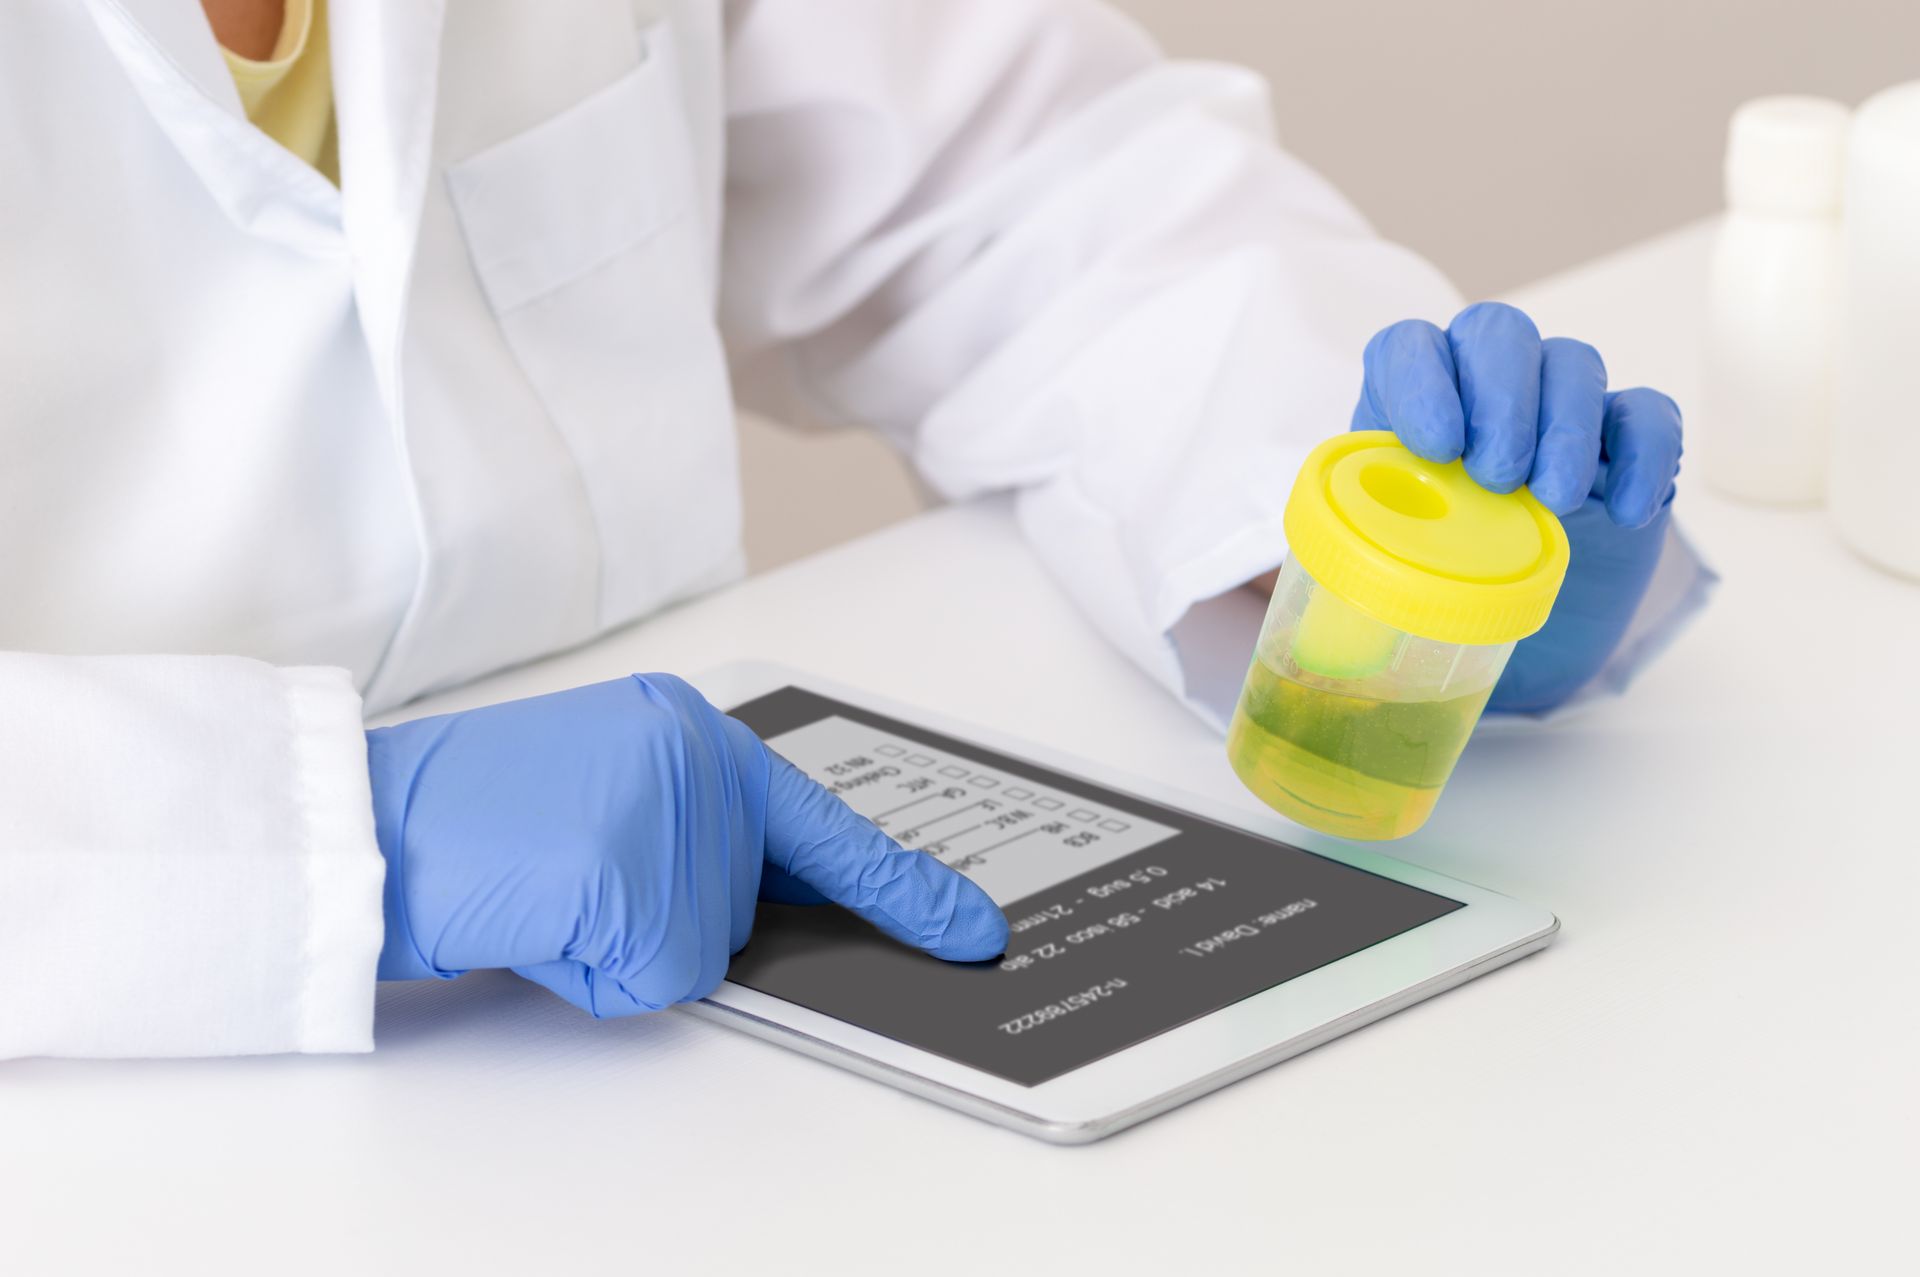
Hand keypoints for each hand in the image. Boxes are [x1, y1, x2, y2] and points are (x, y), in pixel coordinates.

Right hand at [367, 675, 1009, 1014]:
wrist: (366, 818)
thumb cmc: (473, 820)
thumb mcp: (604, 798)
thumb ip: (693, 838)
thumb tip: (744, 914)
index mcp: (693, 732)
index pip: (822, 825)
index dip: (903, 886)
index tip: (971, 928)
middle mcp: (695, 757)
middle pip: (740, 912)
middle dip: (659, 926)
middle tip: (565, 877)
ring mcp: (669, 812)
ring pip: (698, 956)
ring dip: (619, 953)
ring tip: (541, 891)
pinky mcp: (632, 873)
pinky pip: (650, 981)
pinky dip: (588, 975)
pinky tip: (535, 915)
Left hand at [1350, 302, 1684, 709]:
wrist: (1511, 622)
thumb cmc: (1434, 581)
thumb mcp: (1386, 569)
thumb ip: (1363, 566)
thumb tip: (1334, 629)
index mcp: (1408, 403)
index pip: (1408, 347)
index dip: (1420, 380)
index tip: (1437, 446)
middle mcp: (1482, 386)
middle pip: (1497, 334)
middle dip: (1501, 401)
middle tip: (1497, 478)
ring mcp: (1557, 405)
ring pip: (1572, 362)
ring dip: (1565, 426)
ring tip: (1553, 501)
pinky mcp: (1622, 438)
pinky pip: (1648, 413)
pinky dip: (1643, 455)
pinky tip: (1623, 511)